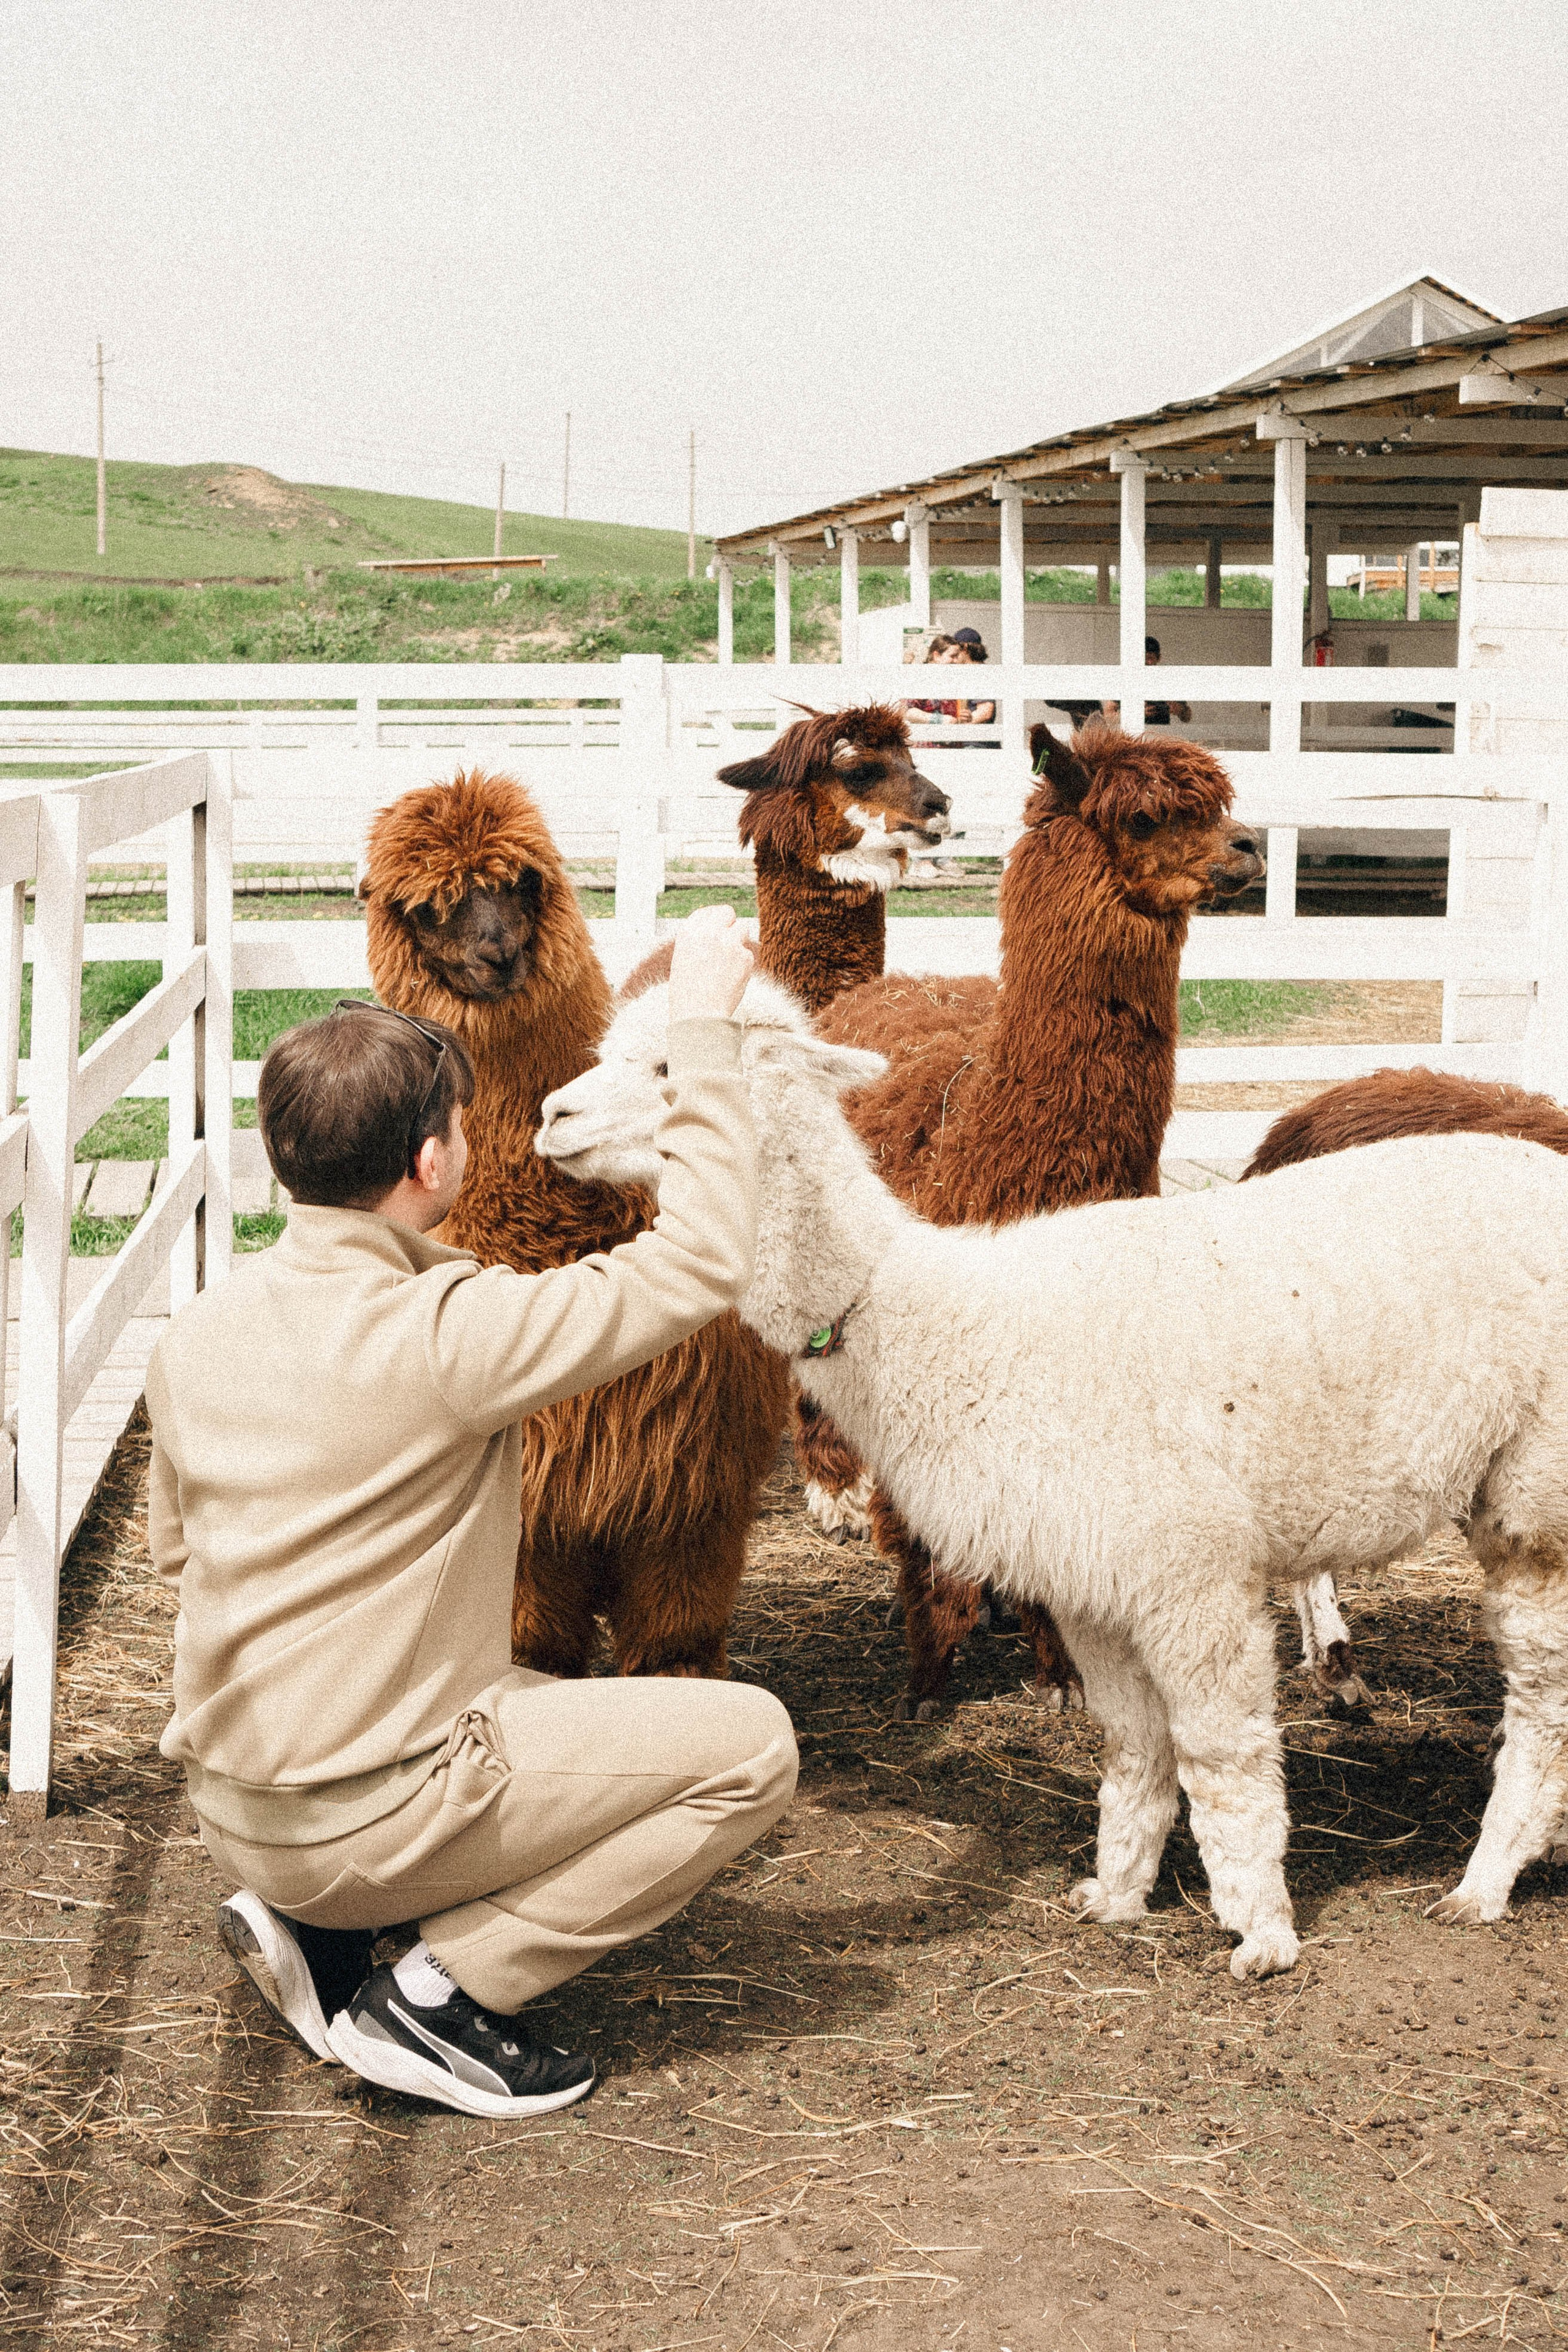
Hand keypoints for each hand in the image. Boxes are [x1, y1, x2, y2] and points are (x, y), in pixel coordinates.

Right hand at [668, 903, 755, 1021]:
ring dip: (739, 941)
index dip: (714, 918)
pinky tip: (732, 978)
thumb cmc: (687, 994)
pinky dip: (744, 963)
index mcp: (688, 932)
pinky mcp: (745, 957)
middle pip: (727, 912)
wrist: (698, 1014)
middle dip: (730, 923)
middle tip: (729, 938)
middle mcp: (709, 932)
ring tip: (729, 962)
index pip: (706, 912)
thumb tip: (717, 932)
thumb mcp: (682, 960)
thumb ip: (698, 942)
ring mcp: (728, 942)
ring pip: (743, 929)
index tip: (718, 926)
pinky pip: (749, 953)